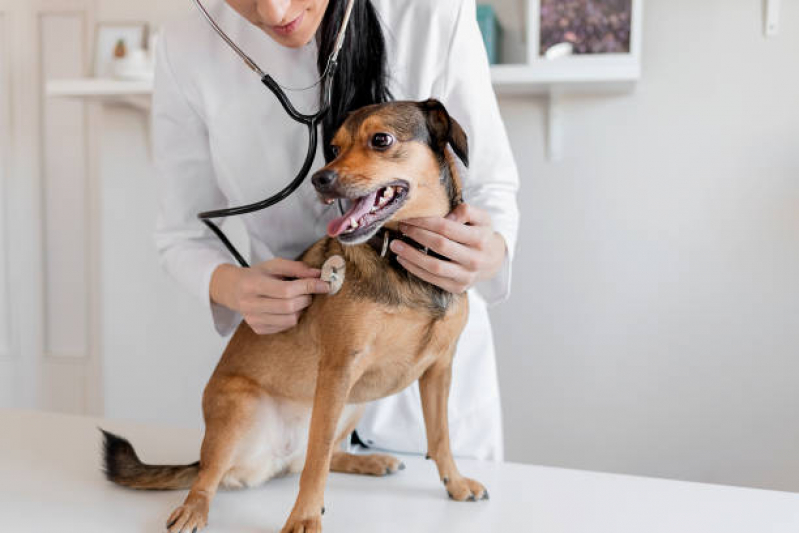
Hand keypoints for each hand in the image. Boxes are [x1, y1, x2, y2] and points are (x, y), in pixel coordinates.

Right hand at [211, 258, 329, 334]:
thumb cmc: (257, 275)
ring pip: (290, 319)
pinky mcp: (258, 329)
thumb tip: (317, 274)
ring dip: (301, 308)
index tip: (324, 284)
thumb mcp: (274, 265)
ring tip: (297, 298)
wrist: (233, 290)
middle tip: (308, 291)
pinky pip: (286, 326)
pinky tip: (288, 307)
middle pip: (290, 306)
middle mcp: (250, 304)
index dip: (308, 287)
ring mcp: (253, 320)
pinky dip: (293, 316)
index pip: (286, 290)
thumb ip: (296, 268)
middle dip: (306, 297)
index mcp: (253, 285)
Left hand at [391, 203, 506, 293]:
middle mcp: (474, 259)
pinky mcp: (458, 288)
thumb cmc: (482, 234)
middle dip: (416, 235)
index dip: (425, 221)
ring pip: (434, 266)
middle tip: (401, 227)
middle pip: (439, 245)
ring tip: (396, 246)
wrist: (493, 261)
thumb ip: (466, 211)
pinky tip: (403, 260)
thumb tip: (446, 217)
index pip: (447, 227)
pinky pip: (433, 279)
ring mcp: (466, 276)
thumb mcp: (482, 217)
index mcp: (480, 239)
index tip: (409, 217)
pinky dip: (415, 270)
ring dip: (411, 256)